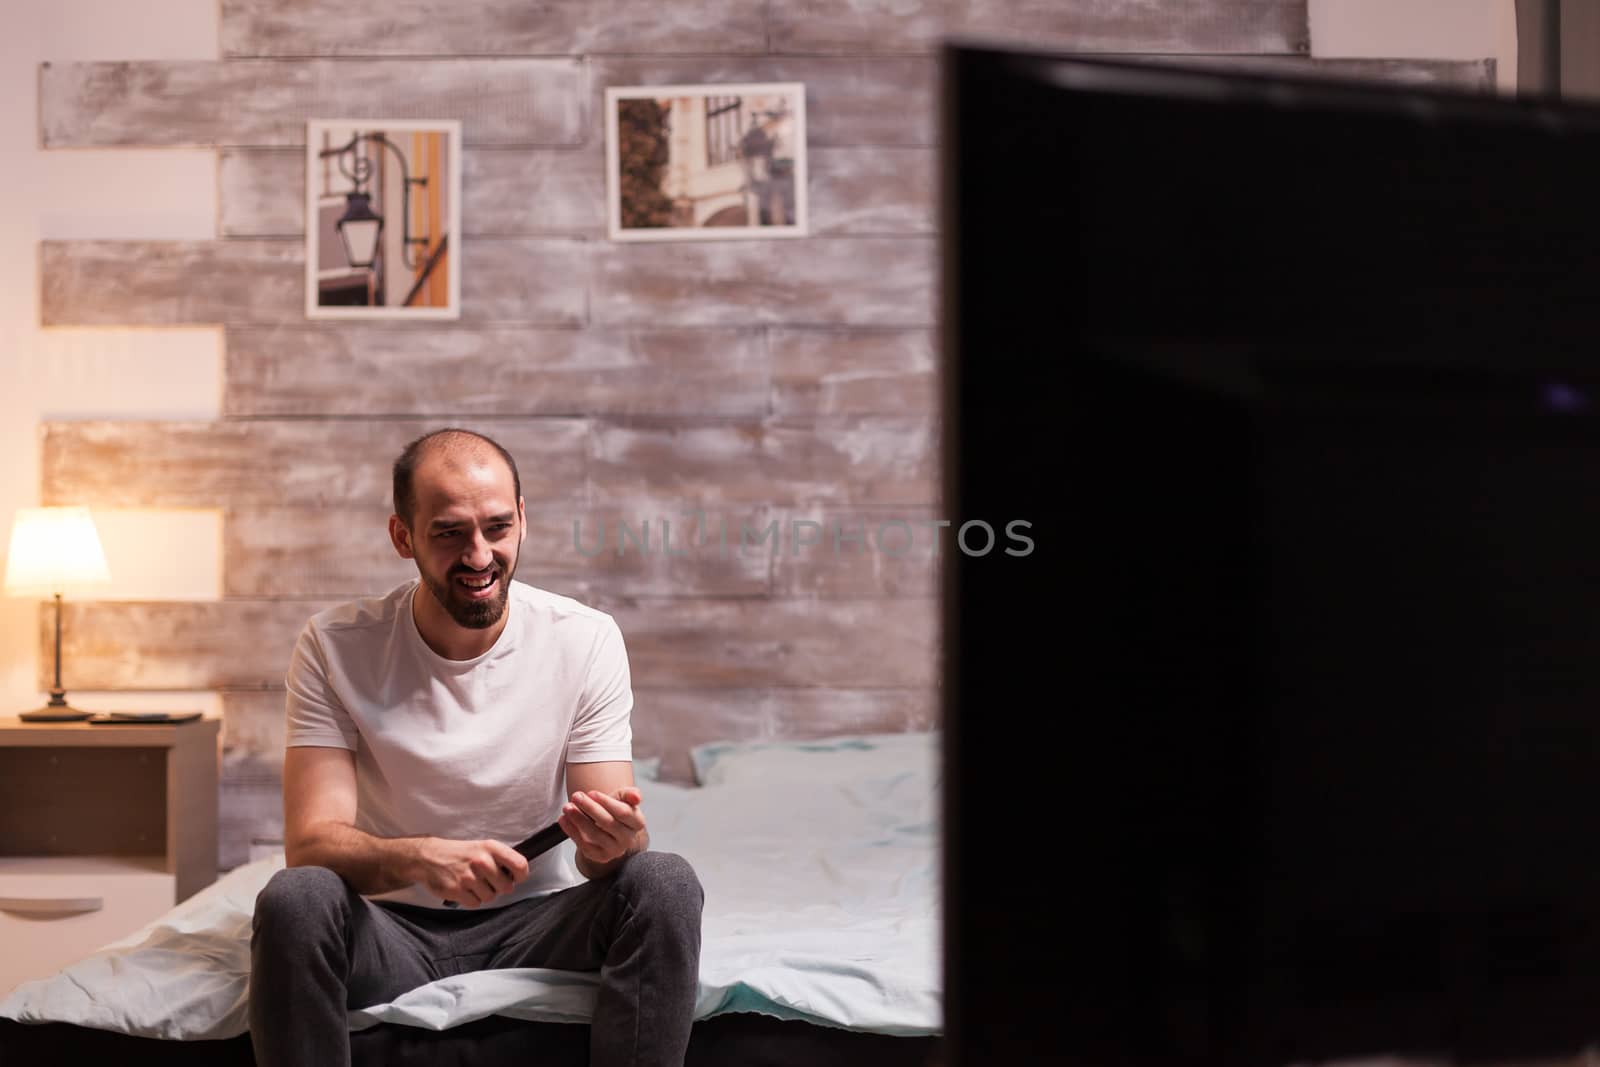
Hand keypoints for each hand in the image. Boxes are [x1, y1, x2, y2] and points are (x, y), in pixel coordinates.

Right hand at [412, 837, 528, 908]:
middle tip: (488, 881)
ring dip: (483, 894)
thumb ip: (500, 859)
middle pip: (506, 887)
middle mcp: (481, 861)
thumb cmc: (459, 853)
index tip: (516, 878)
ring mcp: (468, 877)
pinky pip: (475, 904)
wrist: (428, 857)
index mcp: (491, 847)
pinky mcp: (456, 890)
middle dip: (499, 887)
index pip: (519, 865)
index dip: (521, 876)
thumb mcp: (482, 847)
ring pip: (490, 897)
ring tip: (473, 883)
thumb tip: (517, 875)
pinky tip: (464, 889)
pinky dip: (471, 900)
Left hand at [559, 787, 646, 867]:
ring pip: (594, 835)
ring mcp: (614, 850)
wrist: (606, 827)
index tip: (592, 793)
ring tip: (567, 807)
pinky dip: (572, 831)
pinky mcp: (600, 856)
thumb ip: (630, 794)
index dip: (607, 802)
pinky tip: (564, 819)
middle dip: (590, 808)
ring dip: (578, 819)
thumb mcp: (622, 798)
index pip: (623, 812)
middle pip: (608, 823)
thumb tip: (636, 797)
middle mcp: (628, 839)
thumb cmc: (615, 809)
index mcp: (637, 823)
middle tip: (576, 796)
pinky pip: (584, 845)